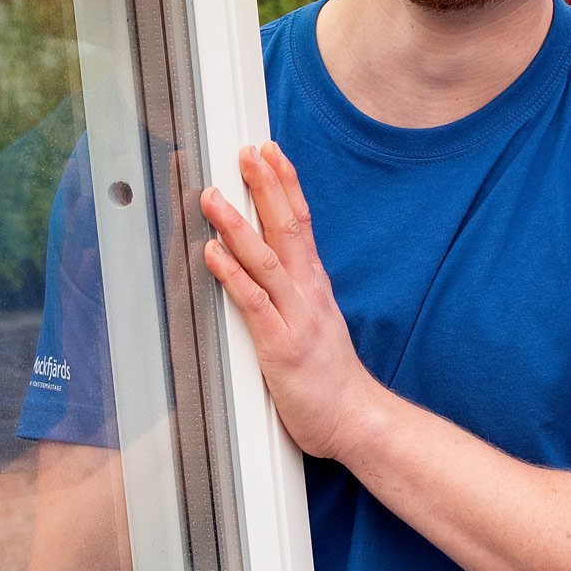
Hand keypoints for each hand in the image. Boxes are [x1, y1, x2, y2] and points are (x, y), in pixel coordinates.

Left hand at [200, 141, 386, 461]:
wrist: (358, 419)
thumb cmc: (331, 376)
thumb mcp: (316, 319)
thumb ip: (296, 290)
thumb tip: (271, 263)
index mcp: (314, 284)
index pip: (301, 221)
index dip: (284, 183)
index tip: (269, 152)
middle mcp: (308, 292)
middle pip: (287, 227)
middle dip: (266, 185)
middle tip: (247, 151)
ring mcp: (296, 317)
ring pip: (266, 259)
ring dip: (236, 225)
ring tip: (213, 196)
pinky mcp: (282, 347)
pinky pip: (254, 304)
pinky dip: (232, 275)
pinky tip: (212, 254)